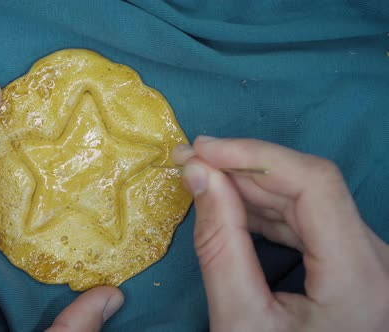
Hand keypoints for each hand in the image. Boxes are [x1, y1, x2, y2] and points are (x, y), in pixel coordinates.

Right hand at [172, 136, 388, 330]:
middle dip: (242, 167)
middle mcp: (376, 259)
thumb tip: (197, 173)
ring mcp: (366, 259)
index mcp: (360, 277)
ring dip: (248, 184)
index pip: (313, 183)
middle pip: (308, 185)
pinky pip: (306, 219)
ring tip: (199, 178)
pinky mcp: (350, 262)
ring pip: (306, 198)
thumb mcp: (239, 319)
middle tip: (186, 160)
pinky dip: (262, 208)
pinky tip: (227, 204)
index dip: (254, 155)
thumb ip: (219, 244)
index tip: (201, 150)